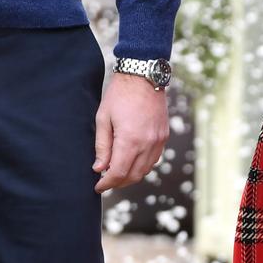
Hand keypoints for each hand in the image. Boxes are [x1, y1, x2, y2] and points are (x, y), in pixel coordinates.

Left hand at [93, 72, 168, 193]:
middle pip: (133, 176)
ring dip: (131, 175)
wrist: (143, 75)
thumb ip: (102, 146)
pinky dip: (143, 165)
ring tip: (117, 171)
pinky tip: (132, 160)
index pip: (118, 173)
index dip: (106, 184)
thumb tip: (99, 168)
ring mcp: (159, 140)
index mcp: (130, 140)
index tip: (98, 186)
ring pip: (145, 170)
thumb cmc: (120, 94)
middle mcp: (147, 143)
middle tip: (105, 180)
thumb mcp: (104, 118)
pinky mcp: (164, 135)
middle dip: (118, 182)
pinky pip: (154, 159)